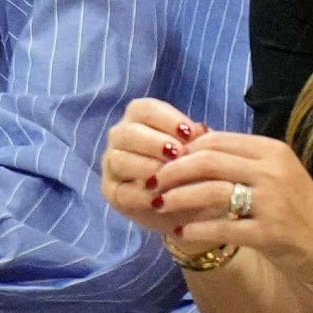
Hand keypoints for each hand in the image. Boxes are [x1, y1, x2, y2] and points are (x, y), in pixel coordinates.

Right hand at [100, 98, 207, 234]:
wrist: (184, 204)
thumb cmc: (189, 167)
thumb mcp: (197, 151)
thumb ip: (197, 139)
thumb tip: (201, 129)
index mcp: (139, 118)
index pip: (146, 109)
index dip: (168, 119)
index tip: (191, 133)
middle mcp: (120, 136)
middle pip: (128, 132)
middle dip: (155, 143)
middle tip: (179, 155)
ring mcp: (112, 163)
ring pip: (119, 160)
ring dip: (146, 167)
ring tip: (169, 177)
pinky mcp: (111, 190)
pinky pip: (121, 191)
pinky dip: (141, 195)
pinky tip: (160, 199)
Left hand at [153, 130, 312, 289]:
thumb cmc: (303, 208)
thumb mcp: (278, 173)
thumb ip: (244, 161)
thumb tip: (199, 149)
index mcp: (272, 150)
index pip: (217, 140)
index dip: (185, 150)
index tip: (166, 161)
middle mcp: (271, 171)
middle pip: (208, 160)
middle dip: (174, 170)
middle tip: (154, 181)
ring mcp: (271, 202)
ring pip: (211, 191)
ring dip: (179, 197)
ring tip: (161, 203)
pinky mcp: (269, 233)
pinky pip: (223, 228)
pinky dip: (196, 229)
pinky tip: (180, 231)